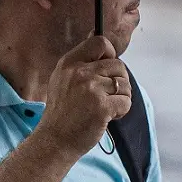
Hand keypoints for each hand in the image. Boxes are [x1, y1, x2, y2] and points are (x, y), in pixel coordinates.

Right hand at [37, 35, 130, 157]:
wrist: (55, 140)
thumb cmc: (62, 112)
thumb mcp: (62, 78)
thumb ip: (81, 62)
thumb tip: (102, 41)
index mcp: (70, 63)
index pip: (100, 42)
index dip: (110, 53)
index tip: (107, 68)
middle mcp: (80, 73)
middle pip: (118, 65)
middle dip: (118, 81)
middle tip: (107, 95)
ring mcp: (91, 90)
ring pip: (124, 84)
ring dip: (121, 97)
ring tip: (106, 107)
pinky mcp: (102, 107)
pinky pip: (126, 101)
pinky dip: (122, 110)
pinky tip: (108, 116)